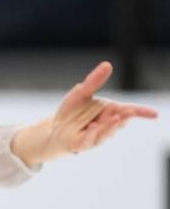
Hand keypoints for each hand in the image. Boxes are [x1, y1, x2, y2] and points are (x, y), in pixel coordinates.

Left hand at [13, 61, 156, 165]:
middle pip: (119, 121)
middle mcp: (105, 125)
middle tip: (128, 110)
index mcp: (110, 112)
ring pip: (106, 133)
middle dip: (125, 116)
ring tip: (116, 117)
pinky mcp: (80, 144)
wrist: (52, 130)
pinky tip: (93, 127)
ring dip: (111, 126)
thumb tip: (107, 64)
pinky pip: (88, 141)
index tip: (155, 114)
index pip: (129, 111)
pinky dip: (92, 134)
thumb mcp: (81, 94)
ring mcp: (94, 136)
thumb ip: (94, 81)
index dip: (142, 113)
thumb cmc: (70, 112)